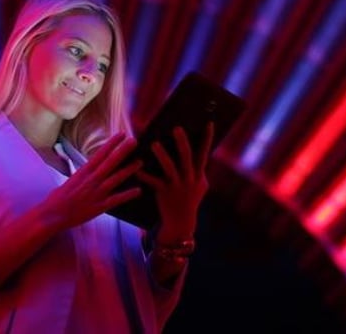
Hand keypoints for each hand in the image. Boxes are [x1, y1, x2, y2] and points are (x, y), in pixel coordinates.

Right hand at [41, 133, 142, 230]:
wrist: (53, 214)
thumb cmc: (59, 198)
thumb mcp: (71, 180)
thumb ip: (84, 174)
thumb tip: (91, 168)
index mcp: (84, 172)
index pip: (100, 154)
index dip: (112, 143)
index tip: (121, 134)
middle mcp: (92, 180)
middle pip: (110, 162)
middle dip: (122, 151)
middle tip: (134, 141)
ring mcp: (97, 193)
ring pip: (116, 178)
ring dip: (129, 170)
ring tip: (140, 162)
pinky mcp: (100, 206)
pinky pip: (117, 199)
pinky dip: (128, 195)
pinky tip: (138, 191)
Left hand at [136, 121, 213, 238]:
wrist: (182, 223)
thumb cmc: (188, 198)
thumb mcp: (198, 185)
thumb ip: (197, 169)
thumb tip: (193, 147)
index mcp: (199, 175)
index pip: (204, 154)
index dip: (208, 139)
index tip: (209, 123)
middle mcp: (190, 180)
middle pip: (187, 158)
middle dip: (182, 143)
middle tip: (176, 128)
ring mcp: (178, 187)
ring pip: (171, 169)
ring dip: (162, 156)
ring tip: (154, 144)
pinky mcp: (165, 194)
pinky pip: (154, 182)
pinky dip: (144, 175)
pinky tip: (137, 168)